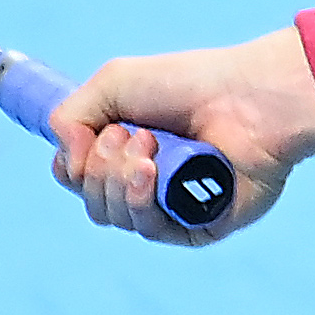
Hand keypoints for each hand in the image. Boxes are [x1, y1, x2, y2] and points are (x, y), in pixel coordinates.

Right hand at [46, 34, 314, 248]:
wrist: (247, 98)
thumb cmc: (189, 85)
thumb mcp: (113, 83)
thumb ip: (69, 117)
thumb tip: (67, 163)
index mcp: (126, 151)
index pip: (75, 177)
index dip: (71, 164)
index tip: (87, 135)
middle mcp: (147, 183)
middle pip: (91, 200)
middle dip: (99, 165)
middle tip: (135, 132)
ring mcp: (171, 208)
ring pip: (112, 216)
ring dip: (119, 177)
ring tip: (151, 142)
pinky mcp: (197, 227)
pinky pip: (148, 230)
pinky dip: (140, 200)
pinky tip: (151, 172)